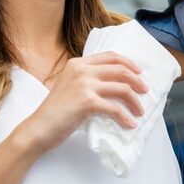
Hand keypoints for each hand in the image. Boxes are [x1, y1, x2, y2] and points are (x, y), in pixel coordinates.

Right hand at [18, 50, 150, 152]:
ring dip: (135, 101)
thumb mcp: (69, 86)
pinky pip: (115, 108)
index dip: (129, 63)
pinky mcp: (87, 102)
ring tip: (139, 111)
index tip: (139, 72)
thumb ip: (87, 79)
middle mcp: (81, 70)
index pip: (110, 56)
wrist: (39, 127)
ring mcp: (84, 84)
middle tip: (145, 92)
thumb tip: (115, 84)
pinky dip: (125, 117)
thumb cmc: (55, 111)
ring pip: (122, 88)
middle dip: (137, 81)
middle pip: (121, 70)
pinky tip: (130, 124)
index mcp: (77, 63)